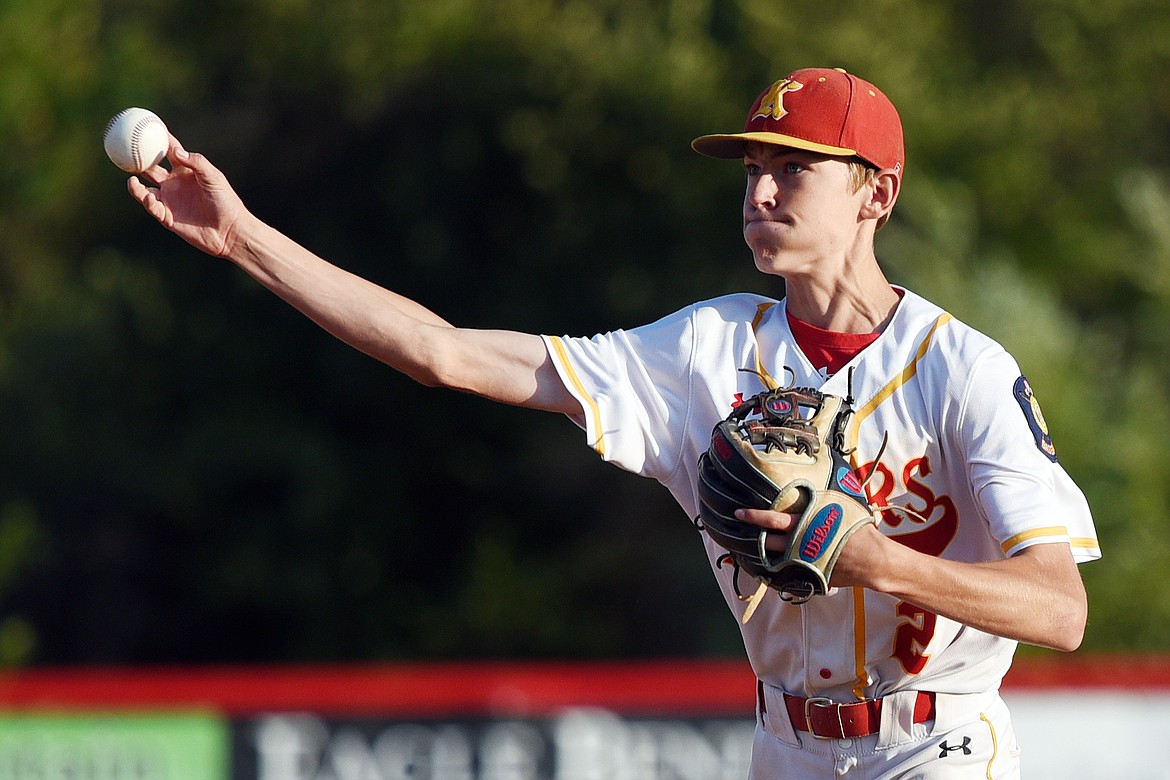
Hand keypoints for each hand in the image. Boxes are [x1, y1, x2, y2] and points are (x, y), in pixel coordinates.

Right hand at [127, 136, 248, 258]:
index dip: (160, 138)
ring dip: (136, 185)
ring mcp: (170, 200)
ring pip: (146, 189)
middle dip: (138, 159)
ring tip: (132, 179)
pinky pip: (153, 208)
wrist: (230, 231)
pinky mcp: (168, 217)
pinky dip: (147, 202)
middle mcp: (175, 184)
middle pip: (151, 168)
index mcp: (186, 171)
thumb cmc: (226, 202)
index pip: (170, 151)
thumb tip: (176, 151)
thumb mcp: (214, 178)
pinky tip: (147, 196)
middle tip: (126, 151)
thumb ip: (197, 163)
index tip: (147, 124)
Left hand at [735, 507, 885, 587]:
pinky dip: (772, 570)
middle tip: (735, 527)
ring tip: (743, 547)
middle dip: (749, 533)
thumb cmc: (858, 529)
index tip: (738, 512)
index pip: (773, 518)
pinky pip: (785, 574)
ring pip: (772, 558)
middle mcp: (800, 543)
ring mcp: (802, 562)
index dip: (754, 516)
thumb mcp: (840, 506)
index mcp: (806, 524)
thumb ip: (822, 498)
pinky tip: (763, 567)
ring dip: (757, 552)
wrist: (873, 561)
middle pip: (767, 539)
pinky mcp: (807, 575)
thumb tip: (813, 479)